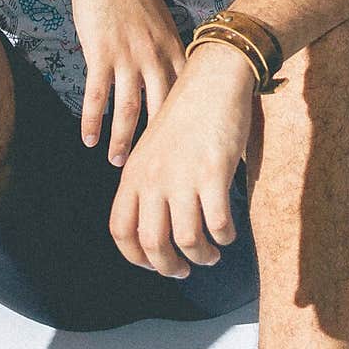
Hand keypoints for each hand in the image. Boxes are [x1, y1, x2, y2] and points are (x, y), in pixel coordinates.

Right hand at [67, 0, 186, 165]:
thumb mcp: (162, 20)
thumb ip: (171, 50)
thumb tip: (182, 79)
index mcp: (174, 48)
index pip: (189, 97)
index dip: (194, 126)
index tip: (198, 152)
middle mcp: (156, 55)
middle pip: (162, 111)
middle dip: (159, 145)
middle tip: (158, 173)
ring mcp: (129, 54)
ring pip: (129, 109)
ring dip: (122, 140)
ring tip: (117, 163)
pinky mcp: (101, 52)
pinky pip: (98, 95)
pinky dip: (92, 120)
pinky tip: (87, 139)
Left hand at [109, 41, 256, 276]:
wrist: (211, 80)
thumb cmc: (186, 115)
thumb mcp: (153, 148)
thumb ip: (148, 182)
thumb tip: (155, 227)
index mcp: (133, 172)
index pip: (120, 230)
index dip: (136, 257)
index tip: (154, 263)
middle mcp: (152, 177)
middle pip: (152, 244)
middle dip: (170, 267)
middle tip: (185, 269)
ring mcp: (182, 176)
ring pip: (187, 241)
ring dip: (201, 257)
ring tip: (211, 253)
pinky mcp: (213, 173)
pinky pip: (217, 225)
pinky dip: (224, 237)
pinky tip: (228, 233)